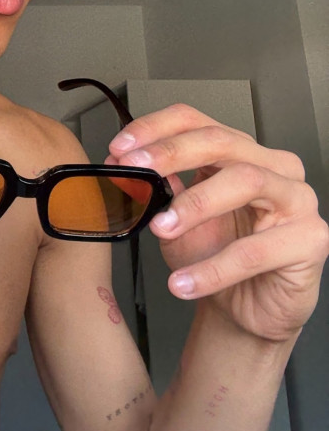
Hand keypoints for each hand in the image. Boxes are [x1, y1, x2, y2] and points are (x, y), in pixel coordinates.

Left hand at [105, 104, 328, 342]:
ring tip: (161, 228)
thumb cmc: (216, 255)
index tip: (121, 147)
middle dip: (173, 152)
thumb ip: (157, 189)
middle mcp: (272, 167)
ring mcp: (297, 199)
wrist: (244, 309)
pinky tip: (184, 282)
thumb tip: (125, 166)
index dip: (156, 128)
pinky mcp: (311, 240)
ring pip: (247, 181)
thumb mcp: (175, 220)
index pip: (196, 121)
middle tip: (137, 170)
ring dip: (196, 203)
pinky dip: (213, 269)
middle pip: (222, 141)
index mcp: (236, 153)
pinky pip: (256, 251)